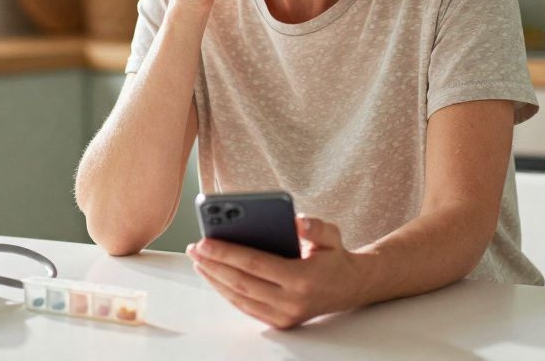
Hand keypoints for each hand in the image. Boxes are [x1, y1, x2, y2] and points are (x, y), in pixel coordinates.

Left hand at [186, 215, 363, 329]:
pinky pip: (245, 306)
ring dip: (214, 279)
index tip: (205, 241)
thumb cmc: (334, 256)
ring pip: (239, 298)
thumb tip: (297, 221)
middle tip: (195, 249)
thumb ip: (315, 226)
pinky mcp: (279, 322)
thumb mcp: (332, 235)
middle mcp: (291, 302)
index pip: (255, 264)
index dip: (227, 253)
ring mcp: (284, 316)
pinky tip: (213, 275)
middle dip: (213, 265)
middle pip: (241, 283)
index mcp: (302, 279)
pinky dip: (226, 291)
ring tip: (198, 260)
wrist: (349, 288)